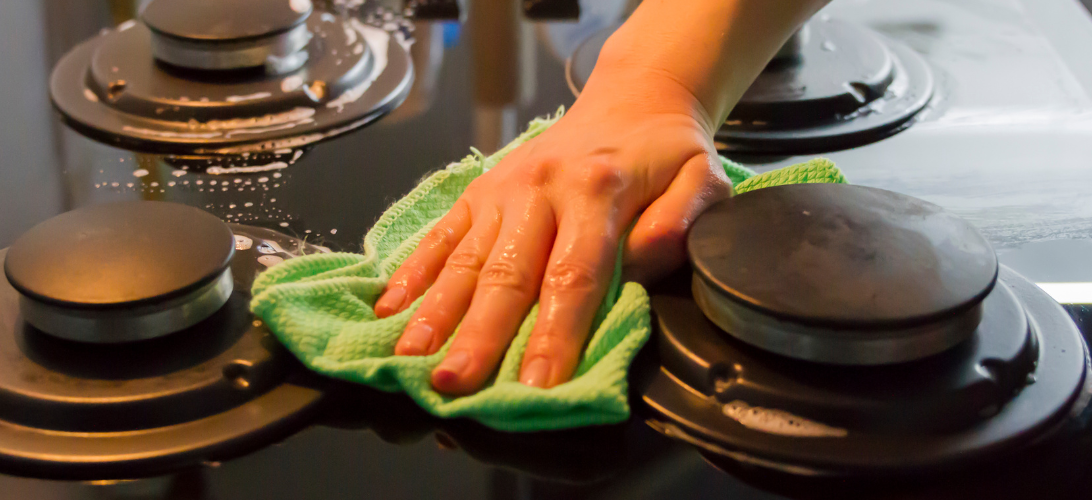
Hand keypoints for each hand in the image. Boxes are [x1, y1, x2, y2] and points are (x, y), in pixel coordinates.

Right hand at [372, 74, 731, 395]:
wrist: (631, 99)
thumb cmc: (665, 153)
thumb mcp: (703, 178)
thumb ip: (679, 223)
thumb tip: (639, 265)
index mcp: (596, 191)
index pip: (574, 275)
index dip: (555, 333)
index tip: (539, 383)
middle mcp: (540, 190)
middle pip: (506, 275)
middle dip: (478, 335)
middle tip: (453, 383)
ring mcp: (501, 191)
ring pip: (465, 260)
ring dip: (434, 313)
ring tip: (410, 357)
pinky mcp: (478, 192)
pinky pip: (441, 236)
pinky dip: (413, 273)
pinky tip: (389, 309)